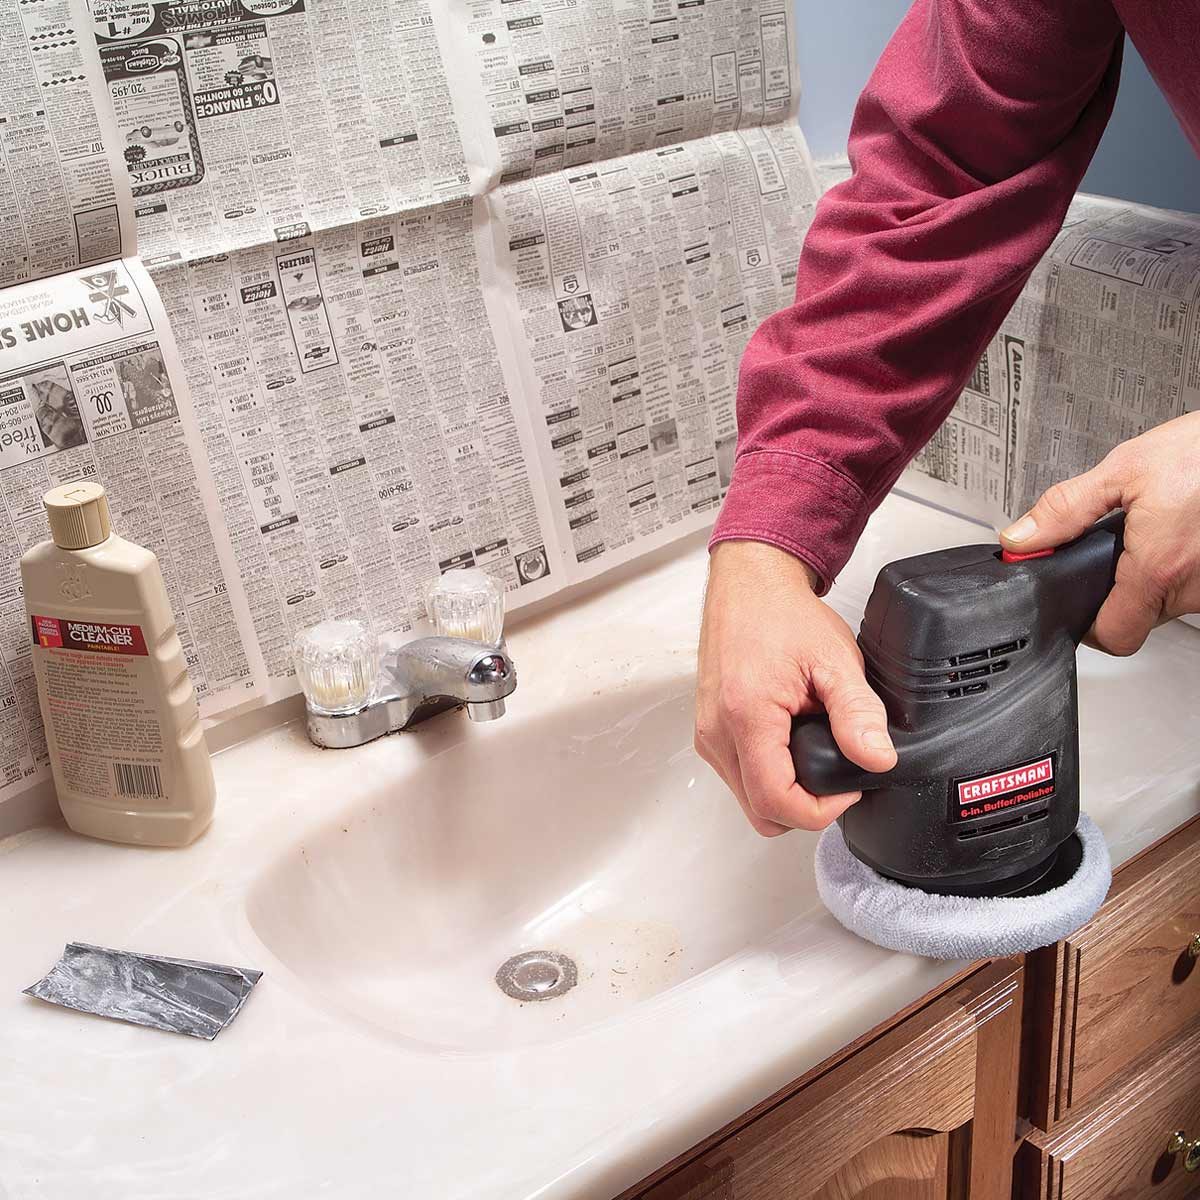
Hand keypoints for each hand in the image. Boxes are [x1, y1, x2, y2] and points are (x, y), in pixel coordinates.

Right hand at [695, 541, 897, 835]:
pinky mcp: (708, 731)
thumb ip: (858, 713)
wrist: (749, 585)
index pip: (776, 802)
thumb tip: (877, 758)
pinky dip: (769, 773)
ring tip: (814, 748)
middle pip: (761, 812)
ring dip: (785, 790)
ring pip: (748, 799)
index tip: (848, 785)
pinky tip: (791, 742)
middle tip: (837, 772)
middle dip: (804, 807)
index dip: (821, 809)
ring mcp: (708, 734)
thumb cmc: (781, 614)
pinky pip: (739, 776)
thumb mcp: (834, 660)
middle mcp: (717, 732)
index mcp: (746, 716)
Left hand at [999, 412, 1199, 654]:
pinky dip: (1177, 567)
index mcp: (1158, 566)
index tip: (1074, 601)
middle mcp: (1192, 586)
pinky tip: (1175, 535)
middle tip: (1109, 551)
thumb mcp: (1123, 470)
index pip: (1113, 636)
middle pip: (1136, 617)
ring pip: (1166, 603)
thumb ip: (1065, 509)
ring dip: (1148, 577)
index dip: (1087, 627)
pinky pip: (1191, 587)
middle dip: (1114, 589)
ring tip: (1146, 534)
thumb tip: (1022, 537)